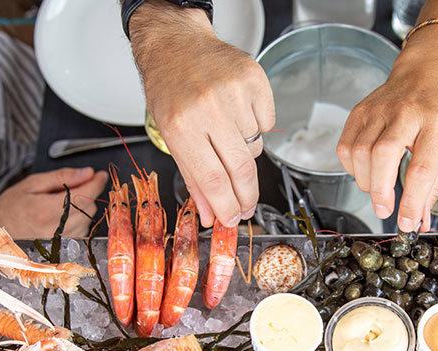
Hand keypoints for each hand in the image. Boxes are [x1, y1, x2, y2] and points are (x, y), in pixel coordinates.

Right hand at [0, 167, 105, 238]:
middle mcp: (56, 229)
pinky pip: (82, 229)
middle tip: (73, 185)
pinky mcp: (64, 245)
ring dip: (83, 206)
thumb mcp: (33, 183)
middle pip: (89, 208)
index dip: (96, 184)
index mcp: (46, 211)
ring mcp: (61, 240)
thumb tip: (87, 173)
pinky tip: (64, 214)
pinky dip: (79, 218)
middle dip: (87, 193)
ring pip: (88, 219)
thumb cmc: (11, 206)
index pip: (83, 196)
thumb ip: (62, 177)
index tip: (100, 175)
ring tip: (62, 202)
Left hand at [130, 0, 273, 227]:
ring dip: (245, 152)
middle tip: (246, 207)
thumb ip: (193, 178)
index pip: (212, 179)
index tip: (232, 220)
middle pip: (240, 168)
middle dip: (246, 196)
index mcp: (181, 125)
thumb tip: (212, 214)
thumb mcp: (171, 136)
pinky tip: (238, 113)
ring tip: (227, 134)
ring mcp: (234, 91)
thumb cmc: (170, 90)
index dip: (226, 206)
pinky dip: (256, 127)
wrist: (177, 44)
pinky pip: (266, 122)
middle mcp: (207, 107)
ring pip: (255, 146)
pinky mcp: (254, 79)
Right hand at [337, 33, 437, 231]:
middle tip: (384, 210)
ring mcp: (379, 109)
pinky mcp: (360, 111)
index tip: (407, 222)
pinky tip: (366, 170)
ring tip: (378, 189)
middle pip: (384, 155)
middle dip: (381, 190)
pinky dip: (352, 167)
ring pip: (360, 152)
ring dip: (366, 181)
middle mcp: (406, 113)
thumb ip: (431, 185)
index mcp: (436, 123)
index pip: (420, 168)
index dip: (411, 201)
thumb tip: (417, 219)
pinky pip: (346, 146)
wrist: (424, 75)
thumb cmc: (437, 114)